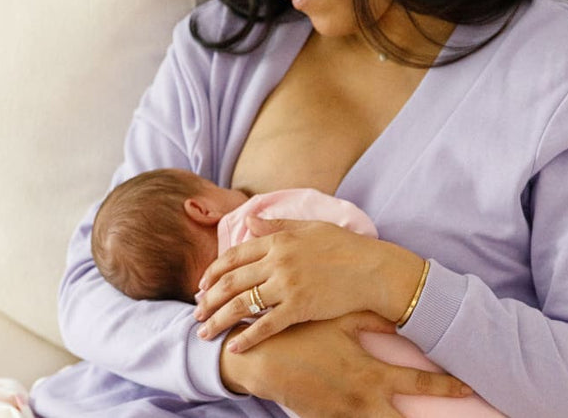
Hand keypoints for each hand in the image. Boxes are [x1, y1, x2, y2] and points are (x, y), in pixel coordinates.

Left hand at [195, 216, 423, 351]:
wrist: (372, 269)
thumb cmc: (343, 247)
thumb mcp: (309, 228)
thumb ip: (277, 226)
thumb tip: (249, 220)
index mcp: (278, 240)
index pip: (234, 256)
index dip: (213, 271)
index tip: (201, 284)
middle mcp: (277, 261)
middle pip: (232, 281)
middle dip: (208, 298)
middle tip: (196, 312)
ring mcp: (287, 285)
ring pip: (242, 304)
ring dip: (219, 319)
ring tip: (205, 332)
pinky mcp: (300, 308)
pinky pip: (266, 325)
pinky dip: (247, 336)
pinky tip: (234, 346)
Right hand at [220, 312, 471, 417]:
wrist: (262, 361)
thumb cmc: (302, 336)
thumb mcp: (337, 322)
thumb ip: (370, 321)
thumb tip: (400, 318)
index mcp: (369, 374)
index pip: (417, 385)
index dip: (446, 387)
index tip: (468, 385)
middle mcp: (362, 401)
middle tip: (456, 414)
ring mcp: (345, 417)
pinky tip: (379, 416)